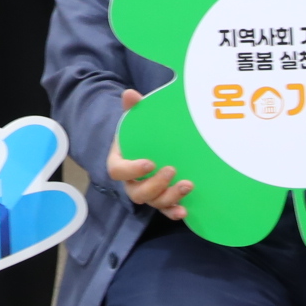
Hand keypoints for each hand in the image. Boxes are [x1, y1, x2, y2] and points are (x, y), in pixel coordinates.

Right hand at [105, 87, 191, 215]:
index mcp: (119, 162)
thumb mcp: (135, 119)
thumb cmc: (140, 133)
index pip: (118, 171)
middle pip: (137, 193)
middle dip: (155, 185)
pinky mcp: (162, 199)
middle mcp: (131, 182)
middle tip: (172, 169)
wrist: (148, 145)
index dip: (133, 169)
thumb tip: (130, 93)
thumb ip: (133, 108)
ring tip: (188, 184)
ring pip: (153, 202)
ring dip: (170, 197)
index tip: (150, 162)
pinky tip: (185, 210)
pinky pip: (165, 211)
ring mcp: (147, 193)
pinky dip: (174, 212)